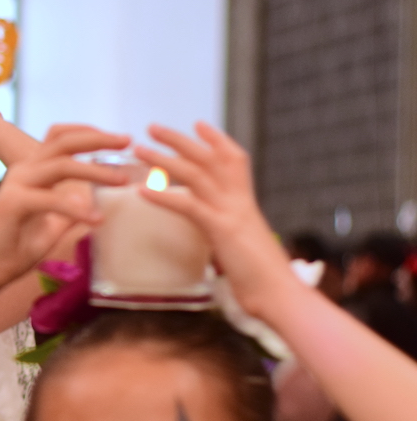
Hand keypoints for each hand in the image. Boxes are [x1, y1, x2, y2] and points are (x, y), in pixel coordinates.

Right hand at [0, 127, 128, 290]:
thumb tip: (94, 204)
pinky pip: (52, 199)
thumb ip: (69, 211)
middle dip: (98, 139)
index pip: (61, 138)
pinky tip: (97, 220)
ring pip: (61, 164)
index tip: (120, 141)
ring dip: (95, 170)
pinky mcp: (13, 204)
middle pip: (63, 141)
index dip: (90, 134)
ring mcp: (16, 184)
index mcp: (32, 172)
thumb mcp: (51, 226)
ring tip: (122, 181)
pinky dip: (77, 208)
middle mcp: (24, 171)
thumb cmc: (13, 249)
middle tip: (127, 141)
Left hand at [136, 122, 297, 317]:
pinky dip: (164, 196)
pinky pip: (189, 206)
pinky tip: (142, 192)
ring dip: (164, 159)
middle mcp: (239, 202)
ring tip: (139, 150)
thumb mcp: (242, 248)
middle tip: (152, 127)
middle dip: (180, 140)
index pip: (234, 160)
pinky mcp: (222, 231)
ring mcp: (231, 214)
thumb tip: (216, 238)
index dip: (216, 140)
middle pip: (209, 159)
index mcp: (245, 204)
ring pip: (196, 174)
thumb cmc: (262, 280)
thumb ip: (227, 235)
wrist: (281, 296)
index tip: (197, 124)